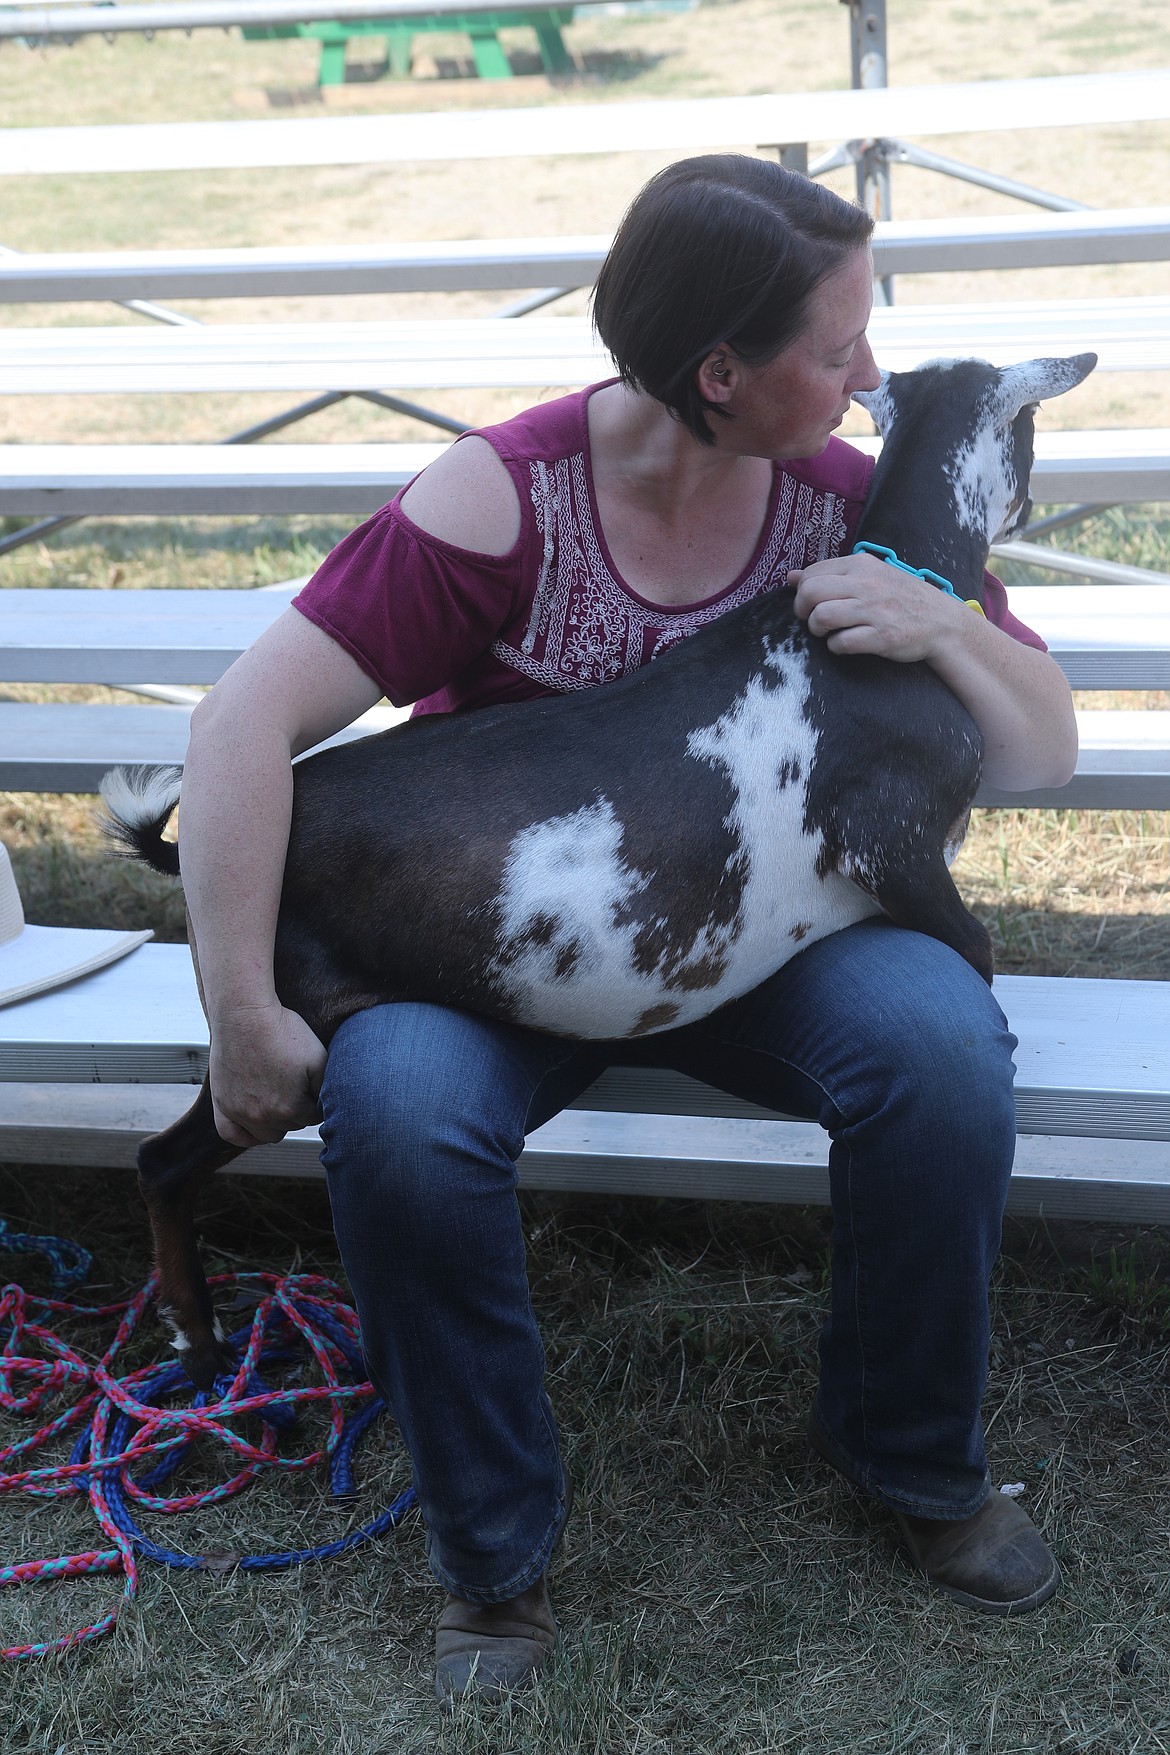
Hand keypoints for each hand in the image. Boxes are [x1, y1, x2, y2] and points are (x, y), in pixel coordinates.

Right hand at [206, 1000, 326, 1148]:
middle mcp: (263, 1116)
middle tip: (295, 1086)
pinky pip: (232, 1135)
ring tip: (279, 1100)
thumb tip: (326, 1104)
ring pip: (266, 1134)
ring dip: (276, 1122)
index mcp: (290, 1108)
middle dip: (297, 1109)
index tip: (311, 1085)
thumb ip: (326, 1087)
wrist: (244, 1014)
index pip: (313, 1117)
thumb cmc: (282, 1031)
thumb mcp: (318, 1056)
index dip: (314, 1100)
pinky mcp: (222, 1104)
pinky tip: (255, 1123)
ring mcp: (240, 1113)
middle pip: (290, 1126)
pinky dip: (244, 1134)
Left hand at [789, 554, 962, 662]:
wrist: (941, 621)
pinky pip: (841, 643)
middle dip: (803, 610)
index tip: (811, 603)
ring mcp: (874, 611)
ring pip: (822, 617)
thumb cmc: (901, 598)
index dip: (802, 591)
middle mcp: (866, 584)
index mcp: (861, 565)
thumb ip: (831, 575)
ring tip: (827, 632)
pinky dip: (836, 647)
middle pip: (811, 593)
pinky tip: (844, 644)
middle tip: (812, 620)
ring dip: (817, 629)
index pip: (812, 573)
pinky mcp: (881, 636)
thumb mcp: (870, 576)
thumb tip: (791, 577)